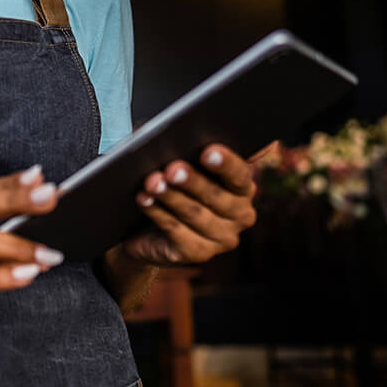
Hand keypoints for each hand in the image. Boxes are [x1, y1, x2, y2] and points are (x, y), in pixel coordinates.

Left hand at [123, 144, 258, 266]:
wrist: (147, 226)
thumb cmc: (170, 182)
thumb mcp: (179, 160)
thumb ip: (183, 146)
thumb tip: (168, 132)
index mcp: (242, 186)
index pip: (240, 174)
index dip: (225, 163)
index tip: (207, 151)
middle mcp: (240, 215)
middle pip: (217, 197)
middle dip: (193, 181)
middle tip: (172, 168)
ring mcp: (221, 238)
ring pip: (195, 214)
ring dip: (170, 196)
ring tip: (152, 182)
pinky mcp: (198, 254)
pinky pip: (177, 232)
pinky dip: (158, 213)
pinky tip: (144, 200)